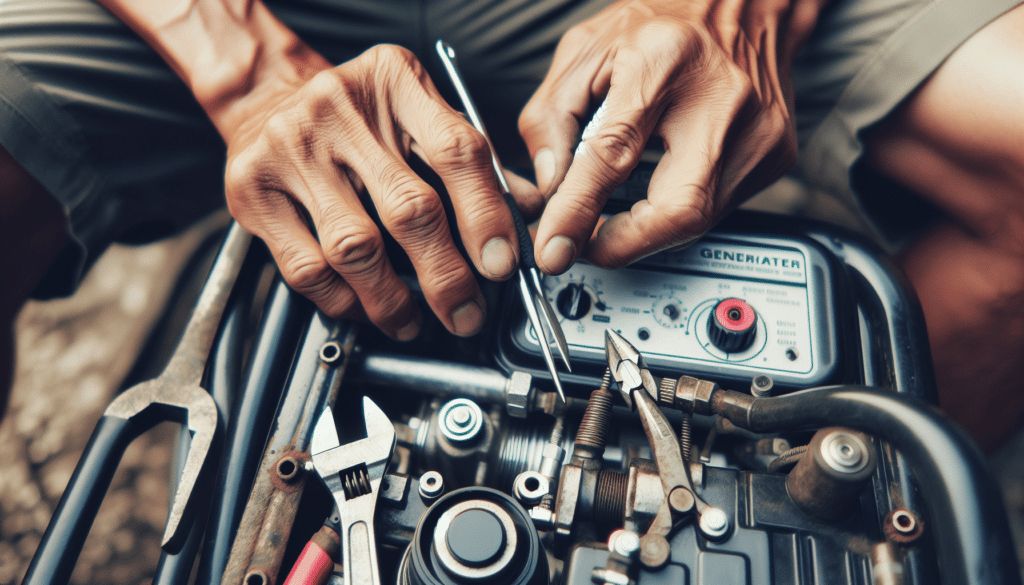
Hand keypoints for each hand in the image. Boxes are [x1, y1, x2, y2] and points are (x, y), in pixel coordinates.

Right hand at [222, 44, 537, 338]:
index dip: (486, 216)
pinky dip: (344, 301)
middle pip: (409, 209)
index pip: (455, 150)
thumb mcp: (418, 114)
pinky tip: (365, 307)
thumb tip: (528, 215)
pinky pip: (308, 268)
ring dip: (393, 300)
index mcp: (395, 81)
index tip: (502, 265)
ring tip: (414, 321)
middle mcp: (339, 108)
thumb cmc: (357, 116)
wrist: (265, 96)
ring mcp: (289, 149)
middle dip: (447, 276)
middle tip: (466, 312)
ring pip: (355, 248)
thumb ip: (473, 162)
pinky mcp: (252, 191)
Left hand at [519, 0, 822, 272]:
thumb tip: (549, 187)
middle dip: (624, 245)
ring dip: (647, 232)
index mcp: (665, 58)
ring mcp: (759, 129)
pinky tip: (659, 187)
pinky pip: (719, 207)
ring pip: (700, 220)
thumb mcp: (587, 49)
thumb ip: (552, 116)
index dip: (578, 211)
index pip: (614, 154)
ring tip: (615, 215)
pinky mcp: (775, 153)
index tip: (553, 246)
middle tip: (587, 247)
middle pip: (678, 209)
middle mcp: (721, 97)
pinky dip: (678, 212)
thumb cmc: (665, 20)